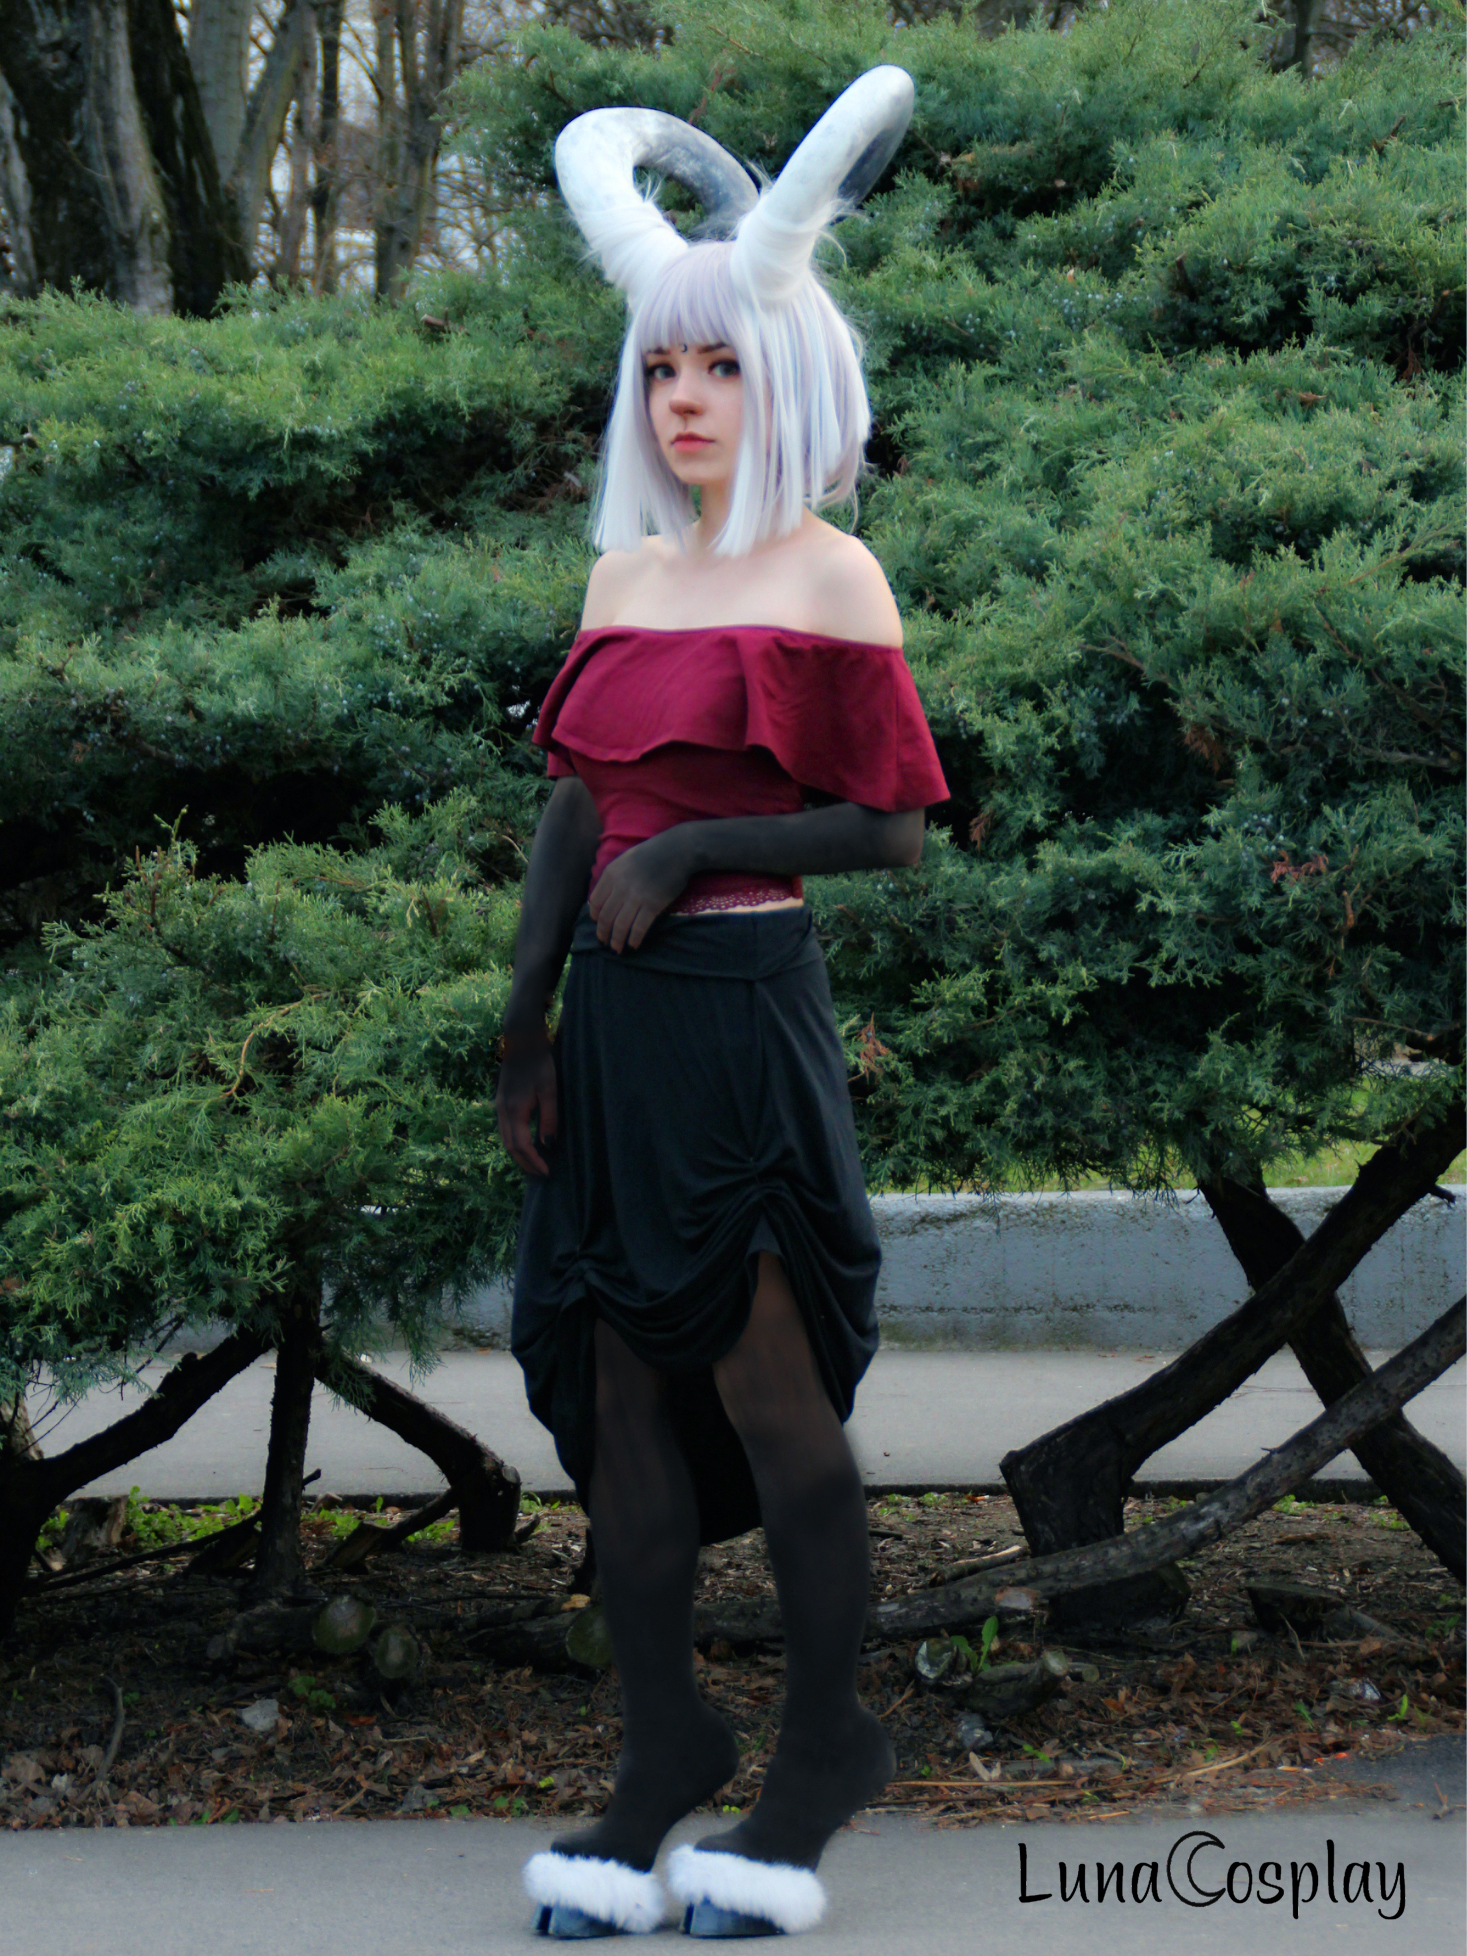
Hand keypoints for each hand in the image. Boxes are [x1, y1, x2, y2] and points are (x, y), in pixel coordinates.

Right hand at [495, 1026, 558, 1175]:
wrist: (521, 1041)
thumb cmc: (539, 1063)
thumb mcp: (549, 1090)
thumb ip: (549, 1118)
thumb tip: (548, 1144)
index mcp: (515, 1110)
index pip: (521, 1146)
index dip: (533, 1161)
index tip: (546, 1172)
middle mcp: (503, 1111)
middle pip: (510, 1146)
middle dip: (525, 1163)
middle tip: (540, 1173)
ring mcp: (500, 1106)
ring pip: (505, 1139)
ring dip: (518, 1154)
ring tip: (533, 1163)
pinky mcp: (502, 1101)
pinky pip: (505, 1129)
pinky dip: (514, 1142)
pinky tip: (525, 1143)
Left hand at [587, 832, 690, 952]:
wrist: (677, 850)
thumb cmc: (652, 854)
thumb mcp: (625, 860)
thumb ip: (614, 877)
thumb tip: (606, 898)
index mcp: (611, 874)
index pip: (595, 902)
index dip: (595, 916)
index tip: (598, 923)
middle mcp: (620, 886)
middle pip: (605, 916)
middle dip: (603, 933)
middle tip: (604, 941)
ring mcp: (637, 896)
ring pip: (620, 925)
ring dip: (617, 940)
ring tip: (617, 948)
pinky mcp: (653, 904)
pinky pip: (639, 927)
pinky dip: (634, 938)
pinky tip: (634, 944)